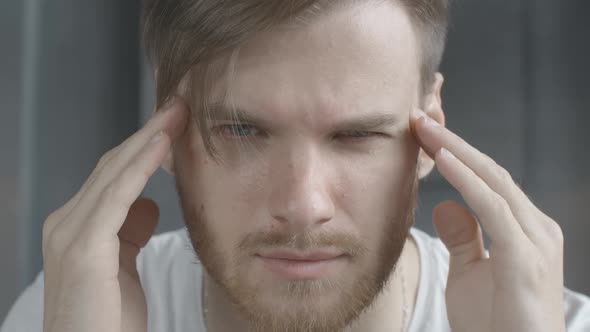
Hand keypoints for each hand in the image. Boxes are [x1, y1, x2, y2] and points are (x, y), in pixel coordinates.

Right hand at [41, 99, 187, 331]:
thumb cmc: (108, 318)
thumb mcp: (123, 266)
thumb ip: (129, 232)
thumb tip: (148, 203)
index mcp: (78, 226)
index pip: (114, 175)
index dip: (144, 146)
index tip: (175, 123)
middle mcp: (67, 223)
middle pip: (113, 166)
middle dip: (148, 133)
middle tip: (180, 105)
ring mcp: (70, 234)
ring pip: (114, 173)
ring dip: (148, 139)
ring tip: (177, 113)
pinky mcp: (83, 249)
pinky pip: (116, 196)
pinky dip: (139, 166)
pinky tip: (161, 143)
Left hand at [411, 109, 565, 331]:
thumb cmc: (494, 323)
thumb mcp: (470, 273)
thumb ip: (464, 238)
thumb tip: (446, 204)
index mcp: (524, 229)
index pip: (487, 179)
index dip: (454, 153)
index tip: (421, 133)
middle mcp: (535, 228)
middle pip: (490, 171)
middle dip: (451, 142)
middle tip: (418, 117)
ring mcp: (535, 241)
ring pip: (493, 181)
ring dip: (455, 150)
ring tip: (423, 128)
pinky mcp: (526, 258)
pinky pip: (492, 208)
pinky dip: (466, 181)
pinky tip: (441, 160)